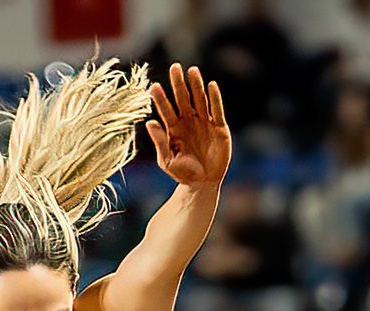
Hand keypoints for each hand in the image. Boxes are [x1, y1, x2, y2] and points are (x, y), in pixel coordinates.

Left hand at [146, 64, 230, 188]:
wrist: (202, 184)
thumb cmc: (182, 173)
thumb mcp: (167, 160)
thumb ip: (160, 142)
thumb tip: (150, 123)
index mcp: (174, 128)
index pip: (166, 110)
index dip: (161, 99)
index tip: (154, 86)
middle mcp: (189, 122)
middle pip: (183, 98)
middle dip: (179, 84)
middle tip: (175, 67)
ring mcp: (204, 123)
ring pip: (200, 100)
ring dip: (196, 86)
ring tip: (192, 71)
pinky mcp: (219, 128)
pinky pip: (217, 110)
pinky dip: (215, 98)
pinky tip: (211, 85)